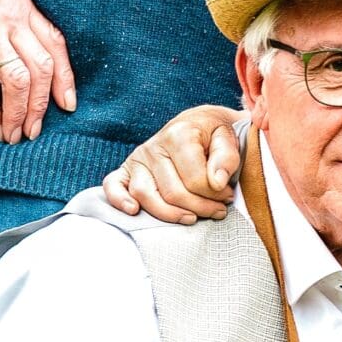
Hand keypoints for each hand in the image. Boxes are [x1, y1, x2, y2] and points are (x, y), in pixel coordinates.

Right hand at [0, 0, 76, 142]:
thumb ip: (11, 22)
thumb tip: (19, 58)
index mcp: (23, 6)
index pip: (56, 46)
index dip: (66, 78)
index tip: (68, 104)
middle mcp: (13, 19)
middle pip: (42, 69)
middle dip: (42, 105)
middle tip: (36, 129)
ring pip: (18, 81)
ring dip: (19, 113)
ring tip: (15, 134)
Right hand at [103, 104, 243, 221]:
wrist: (197, 123)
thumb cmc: (214, 134)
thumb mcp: (228, 137)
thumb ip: (226, 158)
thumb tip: (217, 183)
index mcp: (179, 134)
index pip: (195, 179)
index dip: (215, 194)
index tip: (228, 197)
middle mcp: (154, 146)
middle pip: (172, 192)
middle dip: (199, 207)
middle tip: (218, 211)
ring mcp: (138, 158)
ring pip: (146, 195)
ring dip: (170, 214)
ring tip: (192, 218)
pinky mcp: (126, 169)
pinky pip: (113, 185)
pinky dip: (119, 200)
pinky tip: (133, 211)